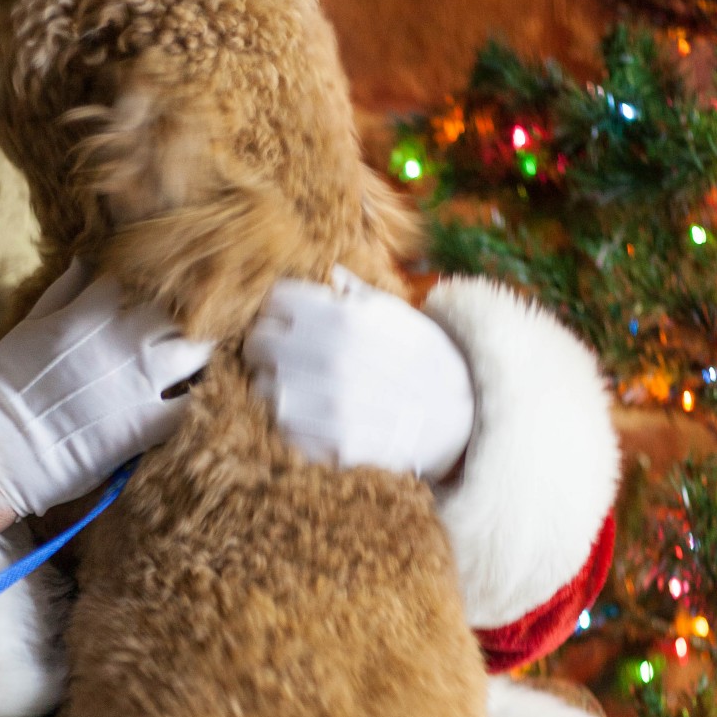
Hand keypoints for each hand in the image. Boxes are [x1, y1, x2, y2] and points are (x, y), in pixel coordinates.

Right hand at [0, 262, 212, 519]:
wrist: (4, 447)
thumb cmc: (9, 385)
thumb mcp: (29, 325)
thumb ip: (64, 290)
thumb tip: (87, 259)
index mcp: (93, 311)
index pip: (145, 275)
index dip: (157, 279)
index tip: (162, 285)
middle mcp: (124, 340)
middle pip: (182, 308)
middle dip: (191, 310)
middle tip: (195, 319)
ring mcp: (140, 382)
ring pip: (198, 350)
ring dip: (202, 350)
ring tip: (201, 356)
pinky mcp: (147, 424)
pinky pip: (193, 403)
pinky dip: (201, 398)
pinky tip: (201, 397)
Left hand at [244, 268, 475, 482]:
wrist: (459, 418)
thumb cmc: (426, 359)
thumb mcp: (397, 314)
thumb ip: (355, 294)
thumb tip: (328, 273)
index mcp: (342, 319)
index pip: (275, 302)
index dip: (278, 310)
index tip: (285, 319)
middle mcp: (329, 358)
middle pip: (258, 344)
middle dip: (265, 347)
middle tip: (281, 354)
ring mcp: (326, 403)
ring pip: (262, 388)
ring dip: (274, 385)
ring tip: (299, 386)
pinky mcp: (328, 442)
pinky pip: (281, 427)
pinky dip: (289, 421)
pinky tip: (311, 415)